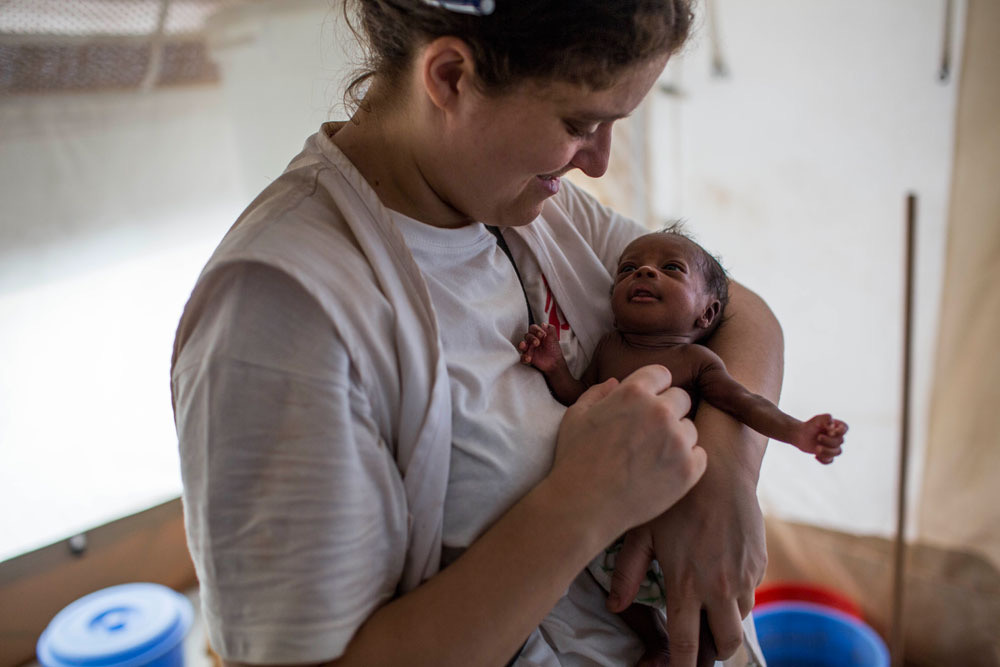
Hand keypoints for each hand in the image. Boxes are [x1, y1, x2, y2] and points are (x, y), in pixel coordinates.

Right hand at [517, 323, 563, 371]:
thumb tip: (544, 324)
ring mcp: (529, 349)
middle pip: (527, 336)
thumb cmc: (554, 350)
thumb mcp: (554, 338)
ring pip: (522, 345)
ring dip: (522, 345)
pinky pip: (522, 357)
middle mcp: (532, 340)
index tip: (541, 335)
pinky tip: (528, 358)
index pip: (533, 328)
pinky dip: (524, 357)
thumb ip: (550, 329)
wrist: (554, 362)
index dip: (536, 330)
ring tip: (525, 347)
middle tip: (537, 343)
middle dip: (531, 338)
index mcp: (538, 335)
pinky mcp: (528, 357)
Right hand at [549, 365, 706, 534]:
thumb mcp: (575, 417)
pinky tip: (663, 471)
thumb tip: (615, 383)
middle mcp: (660, 411)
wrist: (584, 505)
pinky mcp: (689, 469)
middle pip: (681, 398)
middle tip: (649, 433)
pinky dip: (686, 462)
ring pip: (690, 428)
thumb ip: (596, 393)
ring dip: (677, 437)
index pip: (661, 374)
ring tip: (652, 457)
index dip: (654, 387)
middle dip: (668, 410)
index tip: (647, 403)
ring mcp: (678, 440)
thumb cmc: (575, 460)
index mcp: (633, 392)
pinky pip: (699, 455)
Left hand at [607, 464, 765, 666]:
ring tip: (706, 614)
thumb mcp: (642, 530)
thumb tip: (614, 605)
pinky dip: (736, 597)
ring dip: (725, 624)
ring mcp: (743, 575)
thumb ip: (628, 571)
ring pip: (740, 620)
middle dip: (711, 653)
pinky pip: (750, 593)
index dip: (681, 666)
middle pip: (724, 643)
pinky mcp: (759, 562)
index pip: (686, 643)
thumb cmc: (676, 497)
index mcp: (687, 583)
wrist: (721, 467)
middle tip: (697, 648)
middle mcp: (720, 586)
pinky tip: (719, 580)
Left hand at [795, 414, 847, 463]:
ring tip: (817, 449)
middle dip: (829, 440)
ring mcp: (833, 447)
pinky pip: (830, 461)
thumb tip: (832, 426)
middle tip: (818, 437)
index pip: (845, 429)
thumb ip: (826, 418)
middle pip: (840, 441)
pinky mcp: (827, 455)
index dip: (840, 432)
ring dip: (828, 451)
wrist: (800, 434)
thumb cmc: (811, 425)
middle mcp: (838, 437)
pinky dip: (823, 460)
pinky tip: (815, 456)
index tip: (830, 432)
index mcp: (837, 427)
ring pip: (838, 452)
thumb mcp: (817, 419)